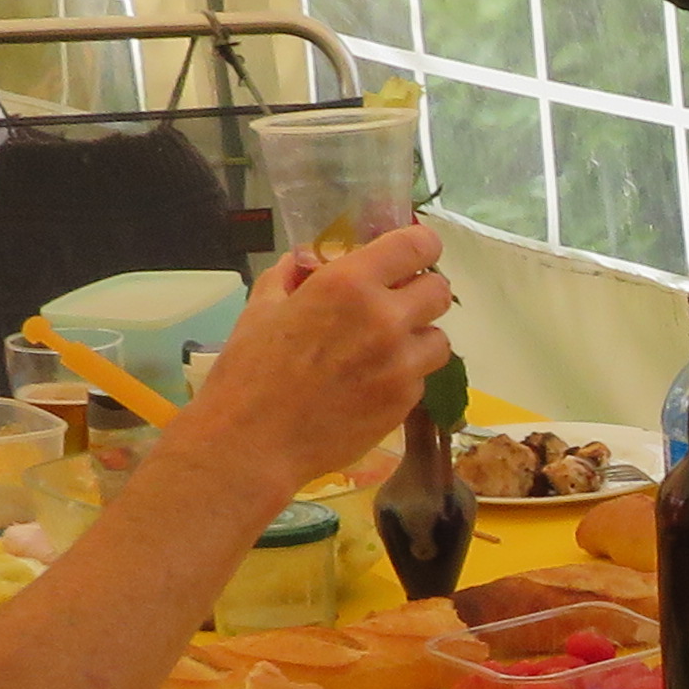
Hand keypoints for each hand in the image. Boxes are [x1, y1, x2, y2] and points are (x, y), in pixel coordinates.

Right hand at [184, 219, 455, 485]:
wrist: (253, 443)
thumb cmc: (248, 371)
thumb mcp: (261, 307)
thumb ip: (291, 275)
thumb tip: (307, 260)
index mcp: (349, 283)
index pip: (418, 245)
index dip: (421, 246)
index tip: (412, 255)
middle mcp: (386, 318)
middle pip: (440, 291)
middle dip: (421, 293)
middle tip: (395, 305)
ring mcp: (401, 364)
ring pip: (439, 339)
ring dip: (418, 338)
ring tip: (385, 350)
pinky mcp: (404, 402)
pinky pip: (421, 378)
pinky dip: (404, 376)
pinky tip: (370, 384)